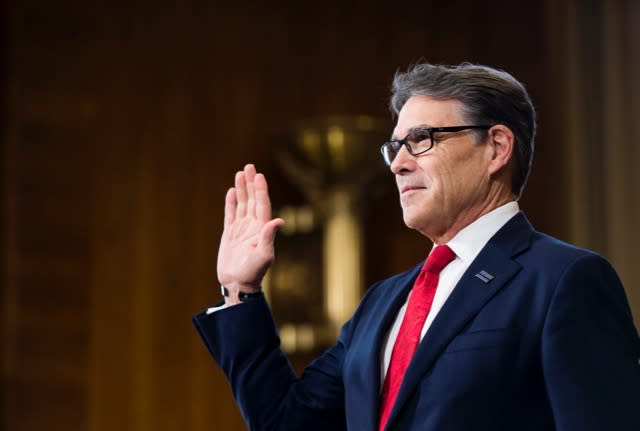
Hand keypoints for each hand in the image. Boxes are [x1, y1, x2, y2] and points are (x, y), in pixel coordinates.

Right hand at [217, 164, 283, 304]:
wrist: (238, 284)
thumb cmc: (253, 272)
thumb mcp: (264, 255)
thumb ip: (269, 237)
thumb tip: (278, 220)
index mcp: (262, 229)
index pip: (262, 204)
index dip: (261, 190)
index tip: (259, 175)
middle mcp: (253, 227)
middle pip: (252, 200)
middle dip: (251, 183)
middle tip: (249, 166)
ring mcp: (241, 230)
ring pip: (241, 204)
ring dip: (241, 189)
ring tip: (239, 173)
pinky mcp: (230, 235)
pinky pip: (230, 215)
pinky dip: (231, 203)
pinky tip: (231, 192)